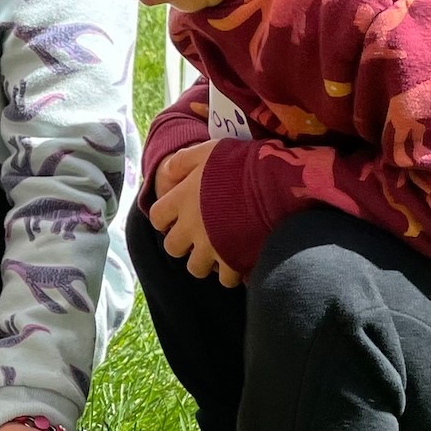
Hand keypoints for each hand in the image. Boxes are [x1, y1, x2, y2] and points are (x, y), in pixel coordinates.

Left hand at [147, 150, 241, 286]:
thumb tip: (166, 171)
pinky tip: (239, 260)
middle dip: (183, 243)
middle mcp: (191, 228)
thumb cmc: (239, 163)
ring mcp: (211, 248)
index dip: (166, 217)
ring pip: (196, 268)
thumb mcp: (207, 151)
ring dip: (205, 261)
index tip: (179, 215)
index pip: (157, 217)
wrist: (272, 183)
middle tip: (199, 234)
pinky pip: (225, 279)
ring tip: (219, 250)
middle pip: (173, 247)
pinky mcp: (233, 261)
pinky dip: (231, 273)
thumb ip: (182, 161)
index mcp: (181, 201)